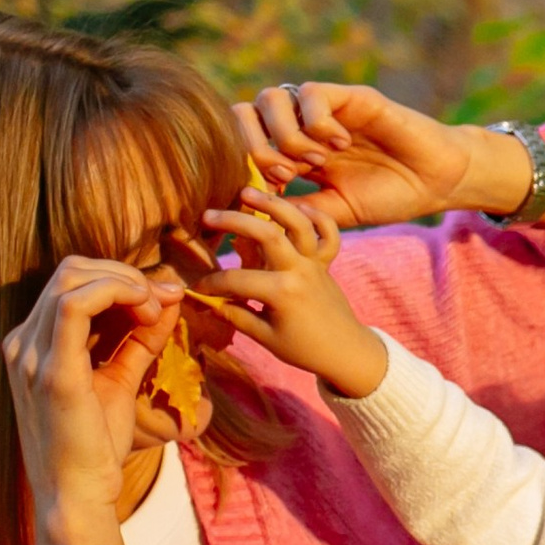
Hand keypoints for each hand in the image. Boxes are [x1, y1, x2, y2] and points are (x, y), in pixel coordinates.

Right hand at [1, 254, 191, 542]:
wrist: (78, 493)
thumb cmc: (96, 444)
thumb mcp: (121, 379)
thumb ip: (140, 340)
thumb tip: (167, 301)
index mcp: (34, 343)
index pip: (71, 282)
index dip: (121, 278)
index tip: (164, 298)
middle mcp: (23, 342)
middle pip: (70, 271)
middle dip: (125, 274)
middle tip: (165, 299)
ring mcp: (30, 354)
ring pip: (71, 279)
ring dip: (125, 282)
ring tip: (157, 308)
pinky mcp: (51, 371)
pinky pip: (73, 305)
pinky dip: (116, 293)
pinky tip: (147, 311)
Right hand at [191, 184, 389, 398]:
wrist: (347, 351)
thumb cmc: (304, 349)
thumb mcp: (265, 337)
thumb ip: (236, 315)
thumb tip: (206, 301)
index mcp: (282, 293)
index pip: (236, 280)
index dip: (211, 284)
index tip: (198, 288)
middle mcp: (299, 271)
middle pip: (267, 235)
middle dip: (234, 222)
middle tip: (207, 216)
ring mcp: (315, 264)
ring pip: (299, 224)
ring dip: (274, 205)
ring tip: (247, 193)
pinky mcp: (326, 263)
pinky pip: (329, 234)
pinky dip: (318, 217)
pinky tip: (297, 206)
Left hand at [235, 82, 528, 230]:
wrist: (436, 181)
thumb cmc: (390, 196)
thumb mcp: (336, 211)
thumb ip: (298, 210)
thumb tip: (254, 216)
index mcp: (293, 153)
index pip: (244, 141)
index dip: (247, 165)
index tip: (273, 190)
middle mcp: (302, 126)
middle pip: (247, 114)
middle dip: (257, 147)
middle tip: (286, 174)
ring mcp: (324, 110)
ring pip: (272, 98)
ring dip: (284, 134)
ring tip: (315, 160)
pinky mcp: (349, 96)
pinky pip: (311, 94)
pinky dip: (316, 121)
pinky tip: (340, 143)